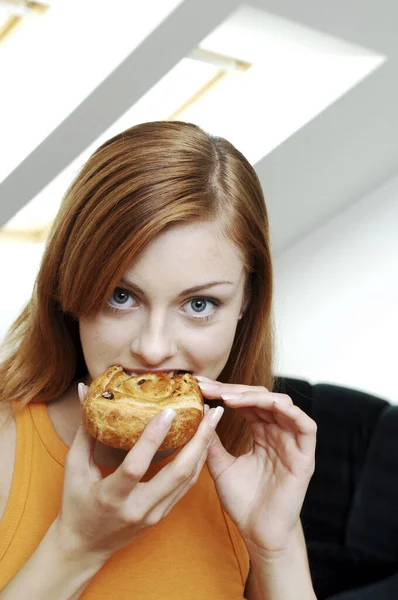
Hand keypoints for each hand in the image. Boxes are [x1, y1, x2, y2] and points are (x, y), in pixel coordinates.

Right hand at [55, 384, 223, 558]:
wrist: (84, 548)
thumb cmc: (76, 504)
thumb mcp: (74, 468)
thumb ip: (85, 429)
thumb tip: (86, 388)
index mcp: (111, 496)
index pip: (136, 466)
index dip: (153, 438)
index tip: (170, 410)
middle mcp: (138, 508)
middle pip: (177, 473)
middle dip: (199, 440)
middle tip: (211, 411)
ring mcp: (154, 514)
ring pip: (188, 479)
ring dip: (203, 448)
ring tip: (212, 420)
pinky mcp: (163, 515)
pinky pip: (186, 486)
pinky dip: (197, 462)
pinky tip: (203, 441)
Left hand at [196, 377, 316, 555]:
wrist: (258, 533)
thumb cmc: (242, 501)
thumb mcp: (220, 464)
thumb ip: (212, 439)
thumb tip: (202, 411)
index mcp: (261, 432)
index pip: (246, 402)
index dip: (225, 392)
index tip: (200, 388)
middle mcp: (278, 432)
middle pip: (261, 397)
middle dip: (234, 390)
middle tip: (208, 388)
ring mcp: (293, 442)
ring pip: (282, 404)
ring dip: (256, 396)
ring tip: (229, 398)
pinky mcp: (305, 456)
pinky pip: (306, 426)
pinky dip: (290, 412)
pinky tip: (269, 404)